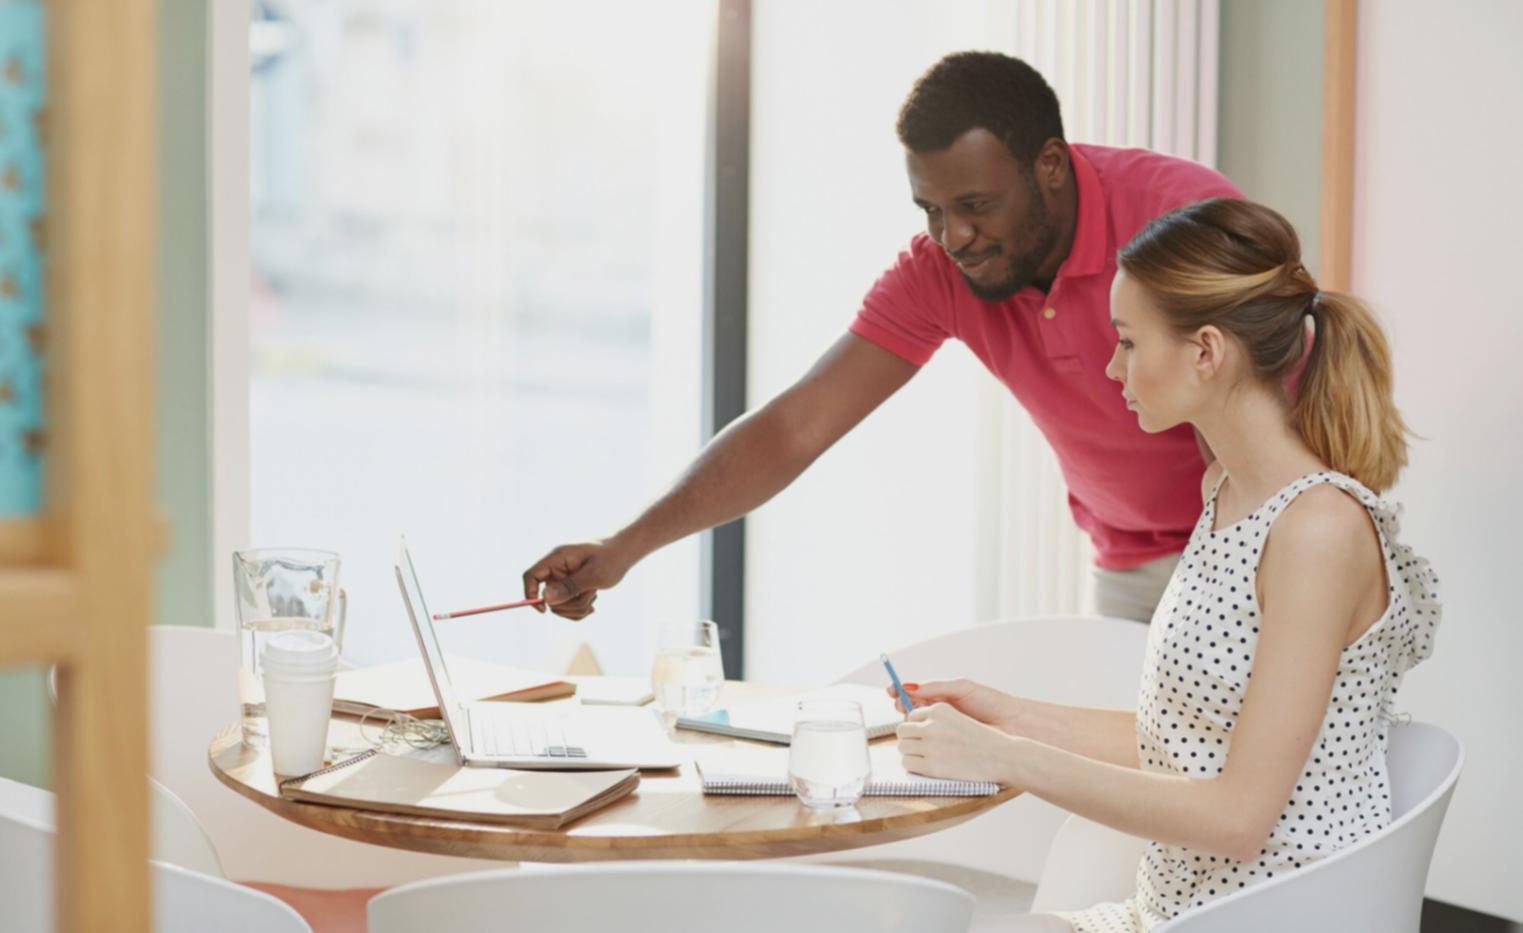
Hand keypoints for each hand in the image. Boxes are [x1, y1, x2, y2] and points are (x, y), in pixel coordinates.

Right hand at [521, 538, 635, 620]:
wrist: (625, 552)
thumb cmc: (611, 558)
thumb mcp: (594, 575)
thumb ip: (570, 586)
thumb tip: (545, 598)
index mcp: (557, 558)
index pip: (531, 576)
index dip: (530, 594)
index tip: (543, 611)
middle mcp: (556, 568)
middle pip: (547, 597)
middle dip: (568, 604)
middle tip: (590, 597)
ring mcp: (562, 577)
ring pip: (558, 605)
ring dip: (576, 606)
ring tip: (593, 594)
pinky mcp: (569, 586)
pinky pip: (567, 607)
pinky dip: (579, 609)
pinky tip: (592, 600)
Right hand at [884, 678, 1019, 731]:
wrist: (1012, 723)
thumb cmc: (990, 702)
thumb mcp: (962, 688)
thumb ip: (936, 686)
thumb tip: (910, 686)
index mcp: (941, 696)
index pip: (914, 693)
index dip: (900, 692)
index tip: (891, 690)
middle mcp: (939, 712)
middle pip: (910, 709)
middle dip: (902, 705)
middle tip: (901, 705)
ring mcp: (942, 729)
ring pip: (916, 725)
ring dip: (909, 721)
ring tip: (912, 717)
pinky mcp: (947, 745)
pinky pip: (927, 741)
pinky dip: (919, 737)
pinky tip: (919, 733)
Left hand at [895, 702, 1016, 783]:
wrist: (1003, 757)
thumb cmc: (984, 741)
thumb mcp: (958, 719)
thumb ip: (937, 720)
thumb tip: (915, 726)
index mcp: (939, 709)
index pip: (912, 716)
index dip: (916, 728)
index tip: (923, 736)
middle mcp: (932, 724)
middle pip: (903, 730)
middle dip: (910, 739)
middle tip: (921, 749)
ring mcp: (930, 744)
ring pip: (902, 747)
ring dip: (911, 753)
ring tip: (926, 759)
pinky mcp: (930, 765)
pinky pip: (907, 763)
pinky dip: (914, 767)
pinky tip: (926, 768)